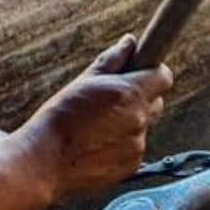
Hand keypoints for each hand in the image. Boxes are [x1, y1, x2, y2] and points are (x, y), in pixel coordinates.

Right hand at [12, 34, 172, 202]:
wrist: (45, 160)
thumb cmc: (60, 117)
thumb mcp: (84, 82)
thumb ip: (113, 60)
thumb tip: (130, 43)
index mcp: (130, 94)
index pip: (164, 77)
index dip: (153, 73)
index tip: (143, 73)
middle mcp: (139, 120)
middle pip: (156, 102)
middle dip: (141, 98)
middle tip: (113, 100)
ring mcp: (137, 145)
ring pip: (143, 127)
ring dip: (128, 123)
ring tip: (97, 126)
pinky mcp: (132, 166)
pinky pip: (134, 148)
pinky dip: (122, 145)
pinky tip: (97, 145)